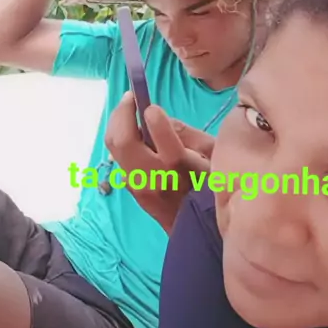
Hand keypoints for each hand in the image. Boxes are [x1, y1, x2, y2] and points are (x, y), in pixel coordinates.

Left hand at [104, 92, 214, 232]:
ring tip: (128, 110)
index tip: (152, 107)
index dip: (153, 117)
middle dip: (122, 112)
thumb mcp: (212, 153)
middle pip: (123, 140)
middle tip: (130, 98)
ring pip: (114, 147)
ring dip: (118, 123)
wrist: (198, 230)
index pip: (160, 137)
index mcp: (180, 167)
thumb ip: (186, 132)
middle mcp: (153, 177)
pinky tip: (132, 133)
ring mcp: (138, 185)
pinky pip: (118, 158)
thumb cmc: (211, 185)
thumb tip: (158, 117)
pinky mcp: (131, 190)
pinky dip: (120, 138)